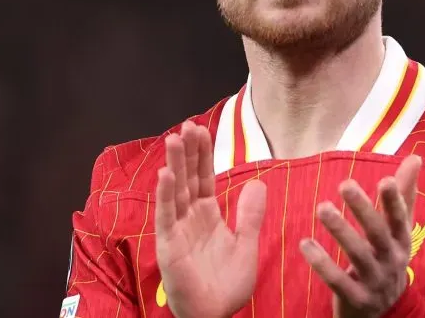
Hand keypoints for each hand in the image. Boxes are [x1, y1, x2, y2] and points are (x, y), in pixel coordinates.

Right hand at [155, 121, 266, 317]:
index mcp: (207, 215)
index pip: (203, 177)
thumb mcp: (246, 244)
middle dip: (186, 152)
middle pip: (188, 178)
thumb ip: (250, 215)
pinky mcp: (169, 246)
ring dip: (174, 165)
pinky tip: (165, 174)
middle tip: (187, 126)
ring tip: (173, 139)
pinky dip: (165, 196)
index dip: (202, 155)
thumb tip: (259, 182)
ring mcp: (178, 230)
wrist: (215, 314)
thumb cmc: (227, 284)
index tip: (200, 129)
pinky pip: (166, 217)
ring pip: (175, 191)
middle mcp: (190, 218)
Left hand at [299, 154, 421, 317]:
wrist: (384, 312)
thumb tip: (415, 158)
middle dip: (363, 209)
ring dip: (341, 230)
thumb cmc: (388, 259)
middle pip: (378, 233)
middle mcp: (391, 260)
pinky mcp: (356, 299)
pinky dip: (322, 263)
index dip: (395, 200)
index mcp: (402, 241)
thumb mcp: (399, 230)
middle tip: (345, 184)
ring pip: (358, 255)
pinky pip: (338, 281)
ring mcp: (375, 281)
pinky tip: (305, 243)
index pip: (400, 218)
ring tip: (322, 208)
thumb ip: (405, 194)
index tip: (385, 179)